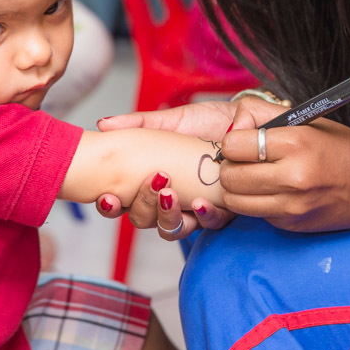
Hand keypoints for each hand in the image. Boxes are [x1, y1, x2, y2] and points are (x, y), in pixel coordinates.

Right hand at [95, 101, 241, 237]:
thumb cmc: (207, 122)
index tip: (109, 196)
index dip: (111, 206)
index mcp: (150, 181)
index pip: (122, 202)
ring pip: (173, 228)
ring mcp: (194, 207)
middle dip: (142, 207)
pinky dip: (203, 216)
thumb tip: (103, 124)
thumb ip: (139, 123)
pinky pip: (209, 224)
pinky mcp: (221, 209)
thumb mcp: (173, 120)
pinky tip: (200, 202)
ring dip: (167, 215)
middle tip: (151, 183)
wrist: (246, 120)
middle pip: (144, 219)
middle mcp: (169, 199)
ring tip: (170, 193)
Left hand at [218, 97, 349, 231]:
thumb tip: (232, 124)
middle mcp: (293, 177)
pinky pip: (255, 214)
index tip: (242, 141)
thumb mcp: (307, 120)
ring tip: (251, 177)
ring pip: (234, 201)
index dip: (232, 142)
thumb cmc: (342, 147)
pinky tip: (272, 192)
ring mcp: (292, 206)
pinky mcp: (292, 225)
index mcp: (295, 144)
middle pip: (228, 177)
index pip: (233, 144)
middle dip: (228, 167)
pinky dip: (256, 203)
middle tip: (241, 161)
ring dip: (236, 189)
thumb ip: (264, 115)